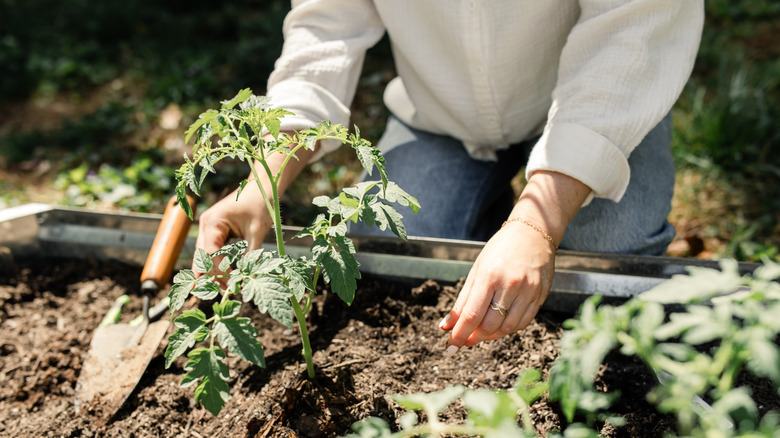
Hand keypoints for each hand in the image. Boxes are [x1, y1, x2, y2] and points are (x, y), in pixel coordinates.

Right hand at [193, 132, 315, 274]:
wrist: (262, 186)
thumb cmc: (260, 204)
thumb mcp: (258, 231)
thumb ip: (251, 255)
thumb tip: (248, 278)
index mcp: (212, 223)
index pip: (209, 254)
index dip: (217, 272)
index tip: (230, 286)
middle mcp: (206, 225)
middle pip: (202, 257)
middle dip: (211, 275)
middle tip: (225, 292)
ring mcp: (209, 227)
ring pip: (205, 255)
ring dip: (214, 271)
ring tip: (226, 287)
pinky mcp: (215, 230)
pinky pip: (212, 250)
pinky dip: (217, 262)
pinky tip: (225, 276)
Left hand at [437, 220, 554, 354]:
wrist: (533, 234)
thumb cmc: (500, 250)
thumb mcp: (477, 270)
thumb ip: (462, 300)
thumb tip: (446, 326)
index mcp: (490, 275)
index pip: (472, 315)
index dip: (459, 335)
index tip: (449, 348)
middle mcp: (511, 284)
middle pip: (489, 325)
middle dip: (473, 338)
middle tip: (463, 342)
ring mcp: (529, 291)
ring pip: (507, 328)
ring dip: (490, 336)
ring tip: (479, 334)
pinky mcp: (541, 296)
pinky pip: (523, 322)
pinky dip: (507, 329)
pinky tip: (498, 326)